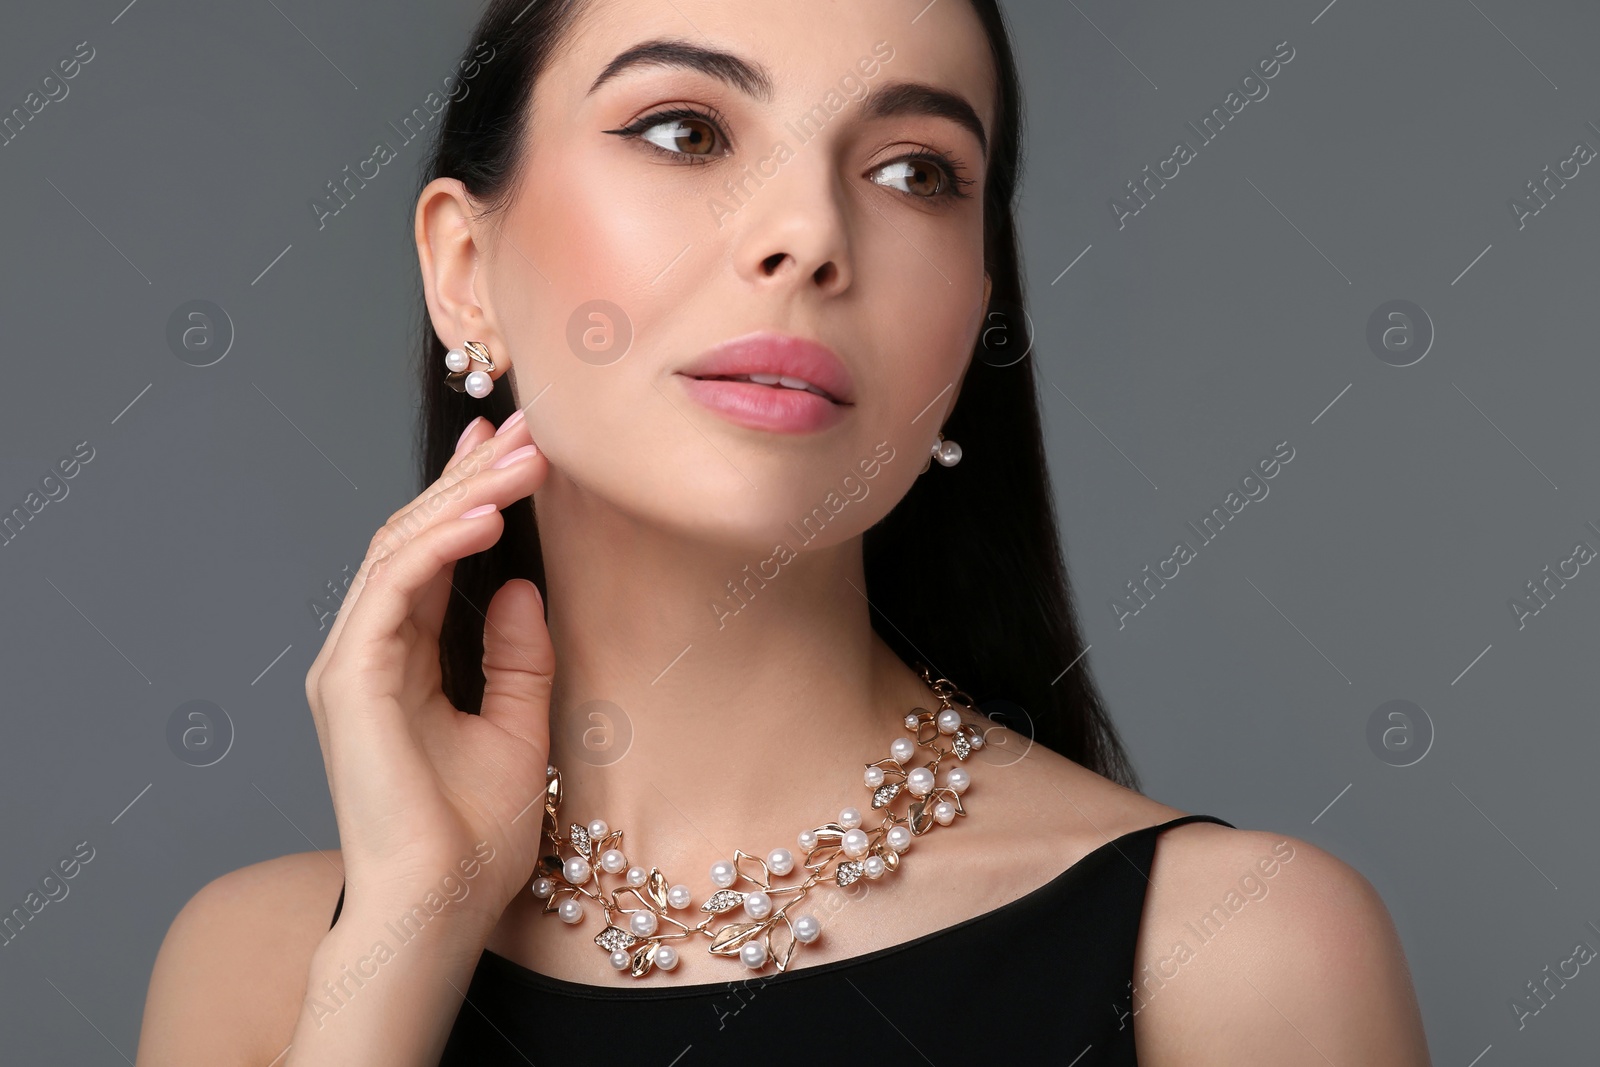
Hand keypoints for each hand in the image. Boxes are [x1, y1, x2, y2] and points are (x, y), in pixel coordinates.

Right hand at [303, 410, 552, 928]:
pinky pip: (390, 589)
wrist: (442, 908)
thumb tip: (519, 584)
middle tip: (525, 429)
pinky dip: (436, 544)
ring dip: (462, 496)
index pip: (429, 555)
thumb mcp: (519, 727)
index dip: (465, 494)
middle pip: (412, 538)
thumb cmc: (475, 836)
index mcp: (400, 662)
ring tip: (522, 456)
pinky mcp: (349, 680)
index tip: (509, 444)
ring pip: (397, 549)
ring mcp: (350, 664)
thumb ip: (518, 656)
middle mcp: (366, 653)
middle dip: (469, 477)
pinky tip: (487, 513)